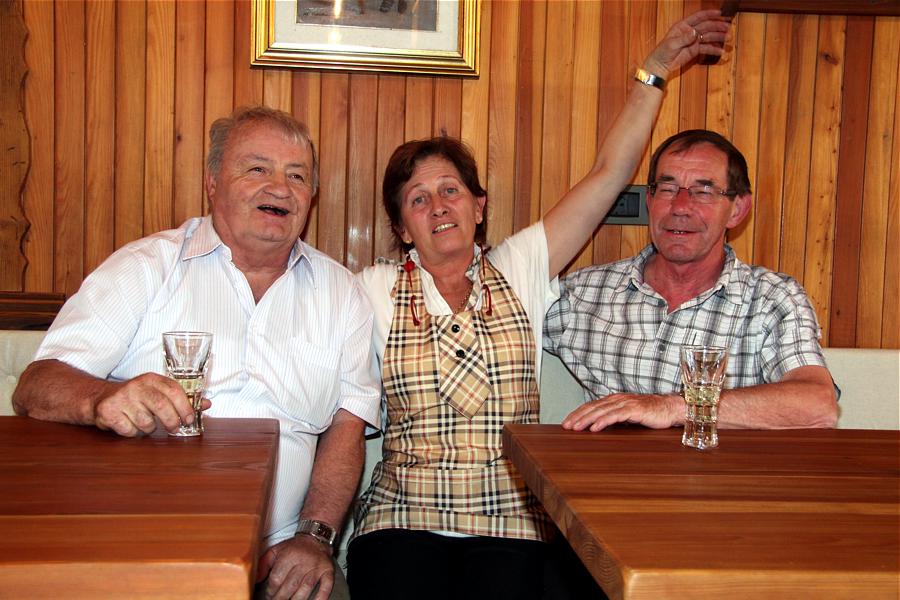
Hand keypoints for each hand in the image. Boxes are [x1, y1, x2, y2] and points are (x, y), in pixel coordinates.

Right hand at [93, 373, 206, 436]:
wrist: (101, 398)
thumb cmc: (136, 397)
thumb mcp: (158, 392)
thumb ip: (182, 398)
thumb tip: (207, 404)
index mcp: (151, 379)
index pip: (173, 390)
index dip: (184, 406)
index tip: (189, 418)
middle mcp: (136, 386)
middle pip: (161, 406)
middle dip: (172, 421)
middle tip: (175, 428)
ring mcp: (121, 398)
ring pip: (146, 423)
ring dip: (149, 428)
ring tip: (144, 421)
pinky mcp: (108, 412)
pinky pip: (130, 430)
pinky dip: (133, 433)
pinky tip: (129, 424)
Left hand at [256, 534, 334, 599]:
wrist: (315, 537)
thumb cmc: (295, 547)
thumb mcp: (276, 550)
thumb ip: (263, 564)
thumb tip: (256, 580)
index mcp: (289, 556)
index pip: (277, 579)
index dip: (271, 591)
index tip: (269, 595)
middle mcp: (303, 561)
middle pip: (290, 586)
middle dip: (281, 598)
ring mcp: (316, 567)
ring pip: (305, 589)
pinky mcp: (327, 571)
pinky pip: (326, 585)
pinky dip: (321, 596)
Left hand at [561, 393, 682, 431]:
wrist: (670, 409)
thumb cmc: (649, 414)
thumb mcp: (628, 416)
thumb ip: (614, 418)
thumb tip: (598, 426)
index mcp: (614, 400)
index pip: (591, 406)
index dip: (578, 413)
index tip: (567, 423)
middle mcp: (618, 399)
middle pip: (593, 407)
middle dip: (578, 417)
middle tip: (566, 426)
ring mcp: (626, 403)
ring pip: (601, 411)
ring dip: (586, 419)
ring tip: (576, 428)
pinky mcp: (634, 410)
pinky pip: (615, 415)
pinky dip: (603, 421)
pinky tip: (595, 428)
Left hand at [642, 9, 732, 78]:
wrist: (660, 66)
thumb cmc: (662, 52)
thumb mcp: (672, 44)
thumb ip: (684, 38)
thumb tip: (695, 32)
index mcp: (683, 26)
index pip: (698, 17)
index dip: (710, 14)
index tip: (721, 13)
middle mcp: (690, 31)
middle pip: (706, 26)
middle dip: (718, 26)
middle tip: (728, 28)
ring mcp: (693, 41)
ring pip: (708, 37)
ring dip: (718, 37)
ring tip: (728, 38)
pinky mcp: (694, 50)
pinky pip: (706, 48)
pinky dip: (713, 49)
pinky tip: (721, 51)